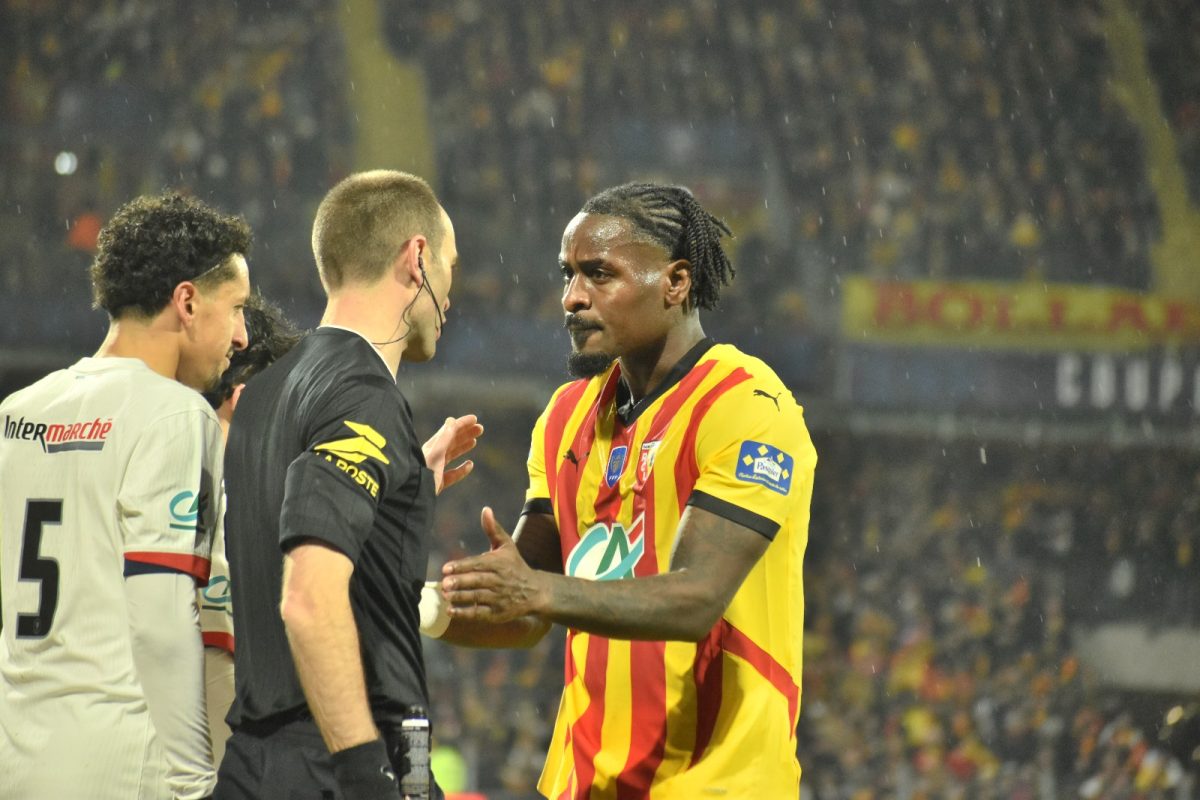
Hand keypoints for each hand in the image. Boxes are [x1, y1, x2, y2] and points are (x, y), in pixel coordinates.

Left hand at [421, 414, 482, 493]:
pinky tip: (469, 465)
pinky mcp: (438, 483)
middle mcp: (433, 456)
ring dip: (463, 447)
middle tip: (480, 428)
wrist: (412, 496)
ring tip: (474, 442)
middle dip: (465, 433)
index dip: (462, 423)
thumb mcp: (435, 454)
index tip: (475, 419)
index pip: (449, 431)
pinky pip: (452, 474)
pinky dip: (461, 469)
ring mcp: (436, 469)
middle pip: (451, 441)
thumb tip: (452, 420)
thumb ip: (444, 438)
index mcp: (433, 447)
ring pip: (451, 455)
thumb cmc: (422, 474)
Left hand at [441, 507, 547, 622]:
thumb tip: (485, 510)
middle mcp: (500, 580)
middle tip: (444, 583)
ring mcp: (499, 598)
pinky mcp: (497, 613)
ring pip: (477, 597)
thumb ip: (493, 529)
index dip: (462, 566)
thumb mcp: (507, 546)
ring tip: (445, 596)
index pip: (479, 564)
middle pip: (477, 581)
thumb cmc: (515, 565)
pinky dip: (465, 613)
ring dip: (460, 597)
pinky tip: (451, 611)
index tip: (446, 568)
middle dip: (460, 582)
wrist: (534, 591)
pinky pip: (479, 614)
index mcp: (500, 563)